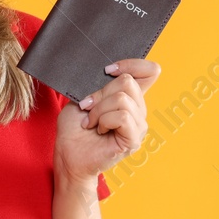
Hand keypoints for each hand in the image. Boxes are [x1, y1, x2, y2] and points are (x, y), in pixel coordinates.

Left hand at [53, 58, 160, 183]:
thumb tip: (109, 73)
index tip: (107, 70)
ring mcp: (138, 125)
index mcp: (129, 97)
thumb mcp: (83, 98)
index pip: (150, 71)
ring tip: (90, 122)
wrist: (67, 154)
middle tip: (87, 107)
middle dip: (101, 93)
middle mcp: (138, 110)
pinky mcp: (134, 139)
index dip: (132, 64)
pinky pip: (122, 117)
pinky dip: (104, 120)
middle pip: (129, 82)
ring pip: (123, 99)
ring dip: (99, 110)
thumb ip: (99, 85)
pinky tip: (98, 129)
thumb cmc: (74, 128)